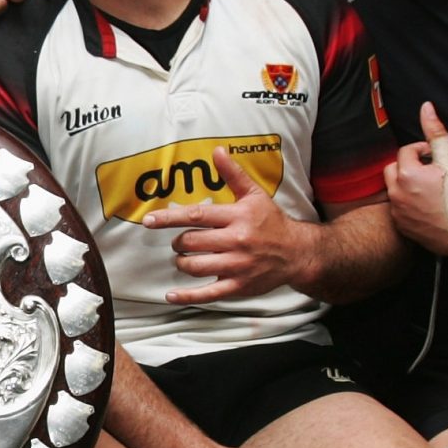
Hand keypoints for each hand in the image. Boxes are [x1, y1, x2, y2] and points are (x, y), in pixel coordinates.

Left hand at [154, 145, 309, 303]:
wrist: (297, 252)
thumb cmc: (271, 222)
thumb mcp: (254, 195)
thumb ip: (233, 174)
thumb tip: (217, 151)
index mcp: (237, 217)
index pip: (196, 216)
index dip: (169, 218)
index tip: (149, 220)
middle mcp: (236, 241)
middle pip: (191, 242)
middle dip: (178, 242)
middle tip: (180, 242)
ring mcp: (237, 266)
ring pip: (195, 266)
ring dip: (182, 262)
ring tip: (184, 258)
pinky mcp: (238, 286)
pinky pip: (208, 293)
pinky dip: (187, 296)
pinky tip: (172, 295)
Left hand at [382, 101, 447, 257]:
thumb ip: (435, 132)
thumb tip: (426, 107)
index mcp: (406, 174)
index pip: (406, 151)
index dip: (421, 150)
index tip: (435, 156)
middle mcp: (396, 194)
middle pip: (394, 169)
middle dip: (408, 166)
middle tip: (429, 171)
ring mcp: (398, 213)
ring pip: (394, 190)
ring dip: (407, 185)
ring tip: (428, 188)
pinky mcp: (402, 228)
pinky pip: (399, 210)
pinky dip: (408, 204)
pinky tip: (427, 205)